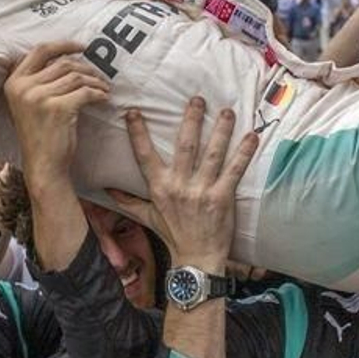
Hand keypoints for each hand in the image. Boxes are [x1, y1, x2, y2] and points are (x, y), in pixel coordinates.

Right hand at [2, 40, 109, 189]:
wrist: (43, 166)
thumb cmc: (41, 135)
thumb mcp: (29, 104)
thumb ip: (38, 81)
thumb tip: (67, 57)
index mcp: (13, 82)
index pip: (40, 50)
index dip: (63, 44)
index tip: (82, 46)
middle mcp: (23, 87)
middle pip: (63, 63)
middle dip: (86, 68)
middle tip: (100, 77)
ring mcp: (39, 97)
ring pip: (76, 77)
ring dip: (95, 82)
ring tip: (104, 89)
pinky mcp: (58, 108)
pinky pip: (85, 92)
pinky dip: (99, 94)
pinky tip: (104, 99)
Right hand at [109, 97, 258, 268]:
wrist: (196, 258)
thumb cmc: (173, 236)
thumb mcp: (147, 217)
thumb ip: (128, 201)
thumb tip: (107, 190)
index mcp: (159, 187)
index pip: (144, 155)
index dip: (138, 132)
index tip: (134, 112)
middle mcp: (179, 186)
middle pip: (185, 145)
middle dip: (191, 119)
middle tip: (198, 99)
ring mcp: (201, 191)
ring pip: (212, 153)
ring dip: (221, 130)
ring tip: (228, 111)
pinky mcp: (222, 198)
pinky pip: (234, 170)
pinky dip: (244, 153)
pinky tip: (251, 136)